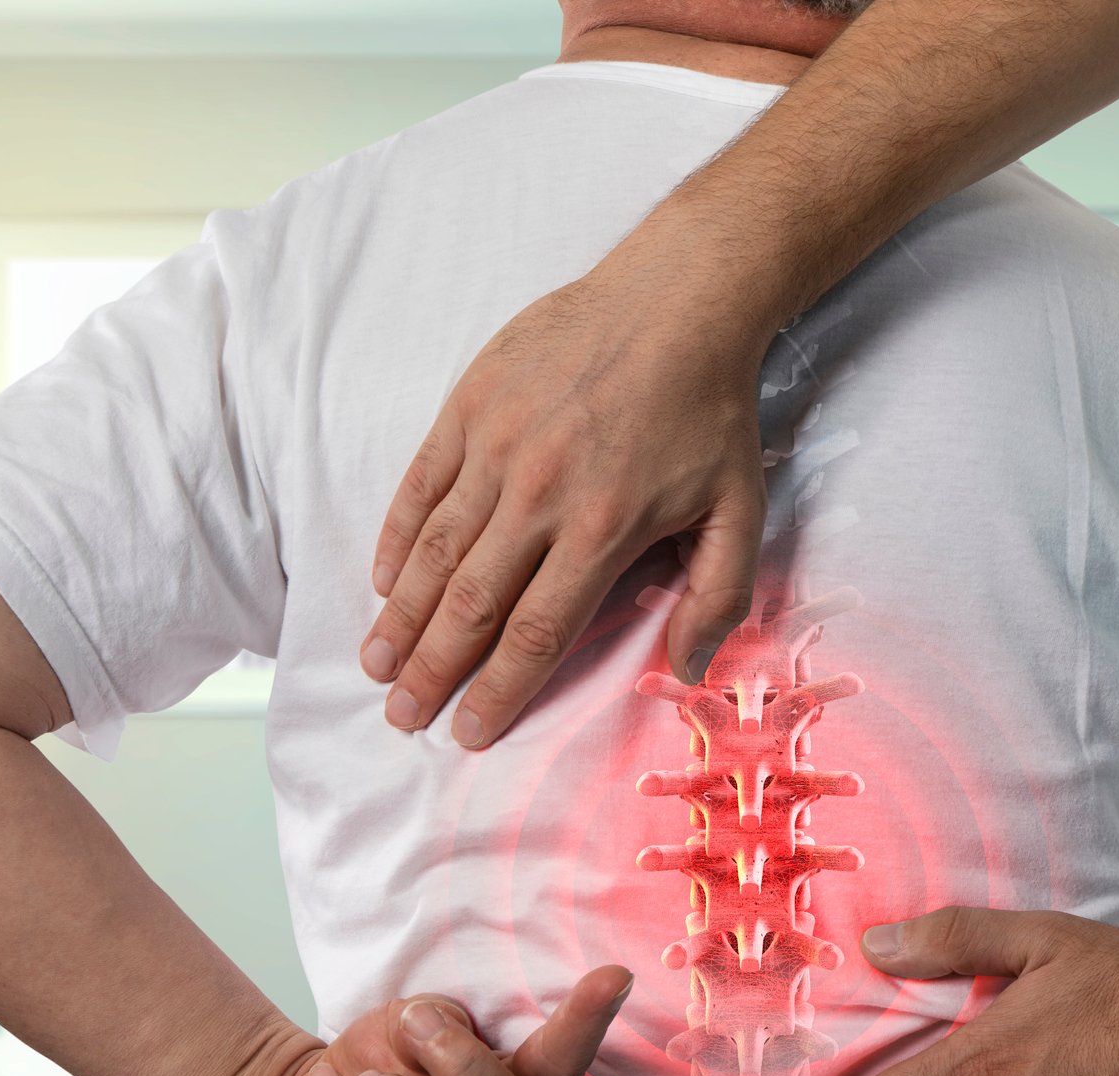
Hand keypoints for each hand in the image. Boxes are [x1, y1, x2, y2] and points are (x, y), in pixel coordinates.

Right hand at [358, 267, 771, 748]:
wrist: (677, 298)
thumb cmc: (710, 410)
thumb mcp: (740, 508)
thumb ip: (719, 595)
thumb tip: (689, 669)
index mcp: (604, 526)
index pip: (535, 631)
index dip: (498, 689)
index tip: (467, 732)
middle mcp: (541, 491)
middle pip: (471, 603)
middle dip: (432, 670)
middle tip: (402, 717)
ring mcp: (497, 444)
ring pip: (435, 550)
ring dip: (400, 616)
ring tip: (377, 665)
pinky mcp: (471, 403)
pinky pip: (422, 485)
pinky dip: (397, 537)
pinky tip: (382, 582)